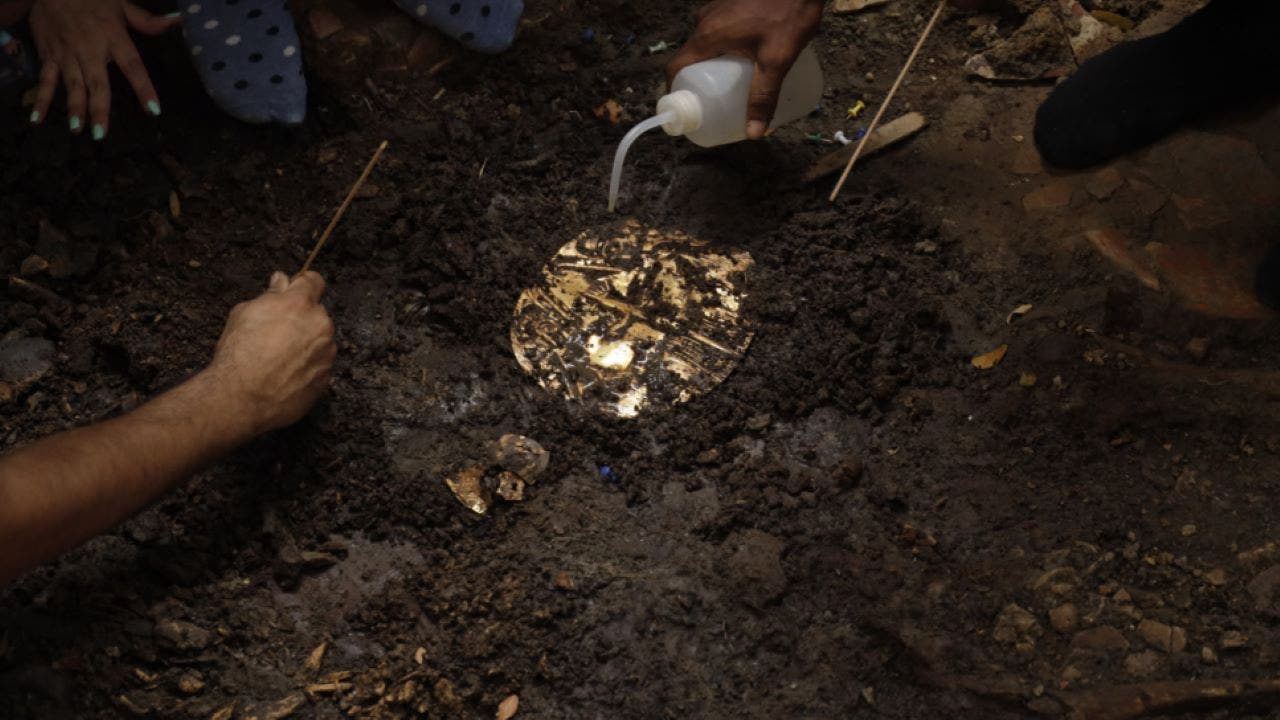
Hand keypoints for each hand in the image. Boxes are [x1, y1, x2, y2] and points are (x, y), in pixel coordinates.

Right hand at [28, 0, 177, 137]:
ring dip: (74, 107)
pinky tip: (38, 118)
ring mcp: (67, 54)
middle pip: (96, 83)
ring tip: (78, 129)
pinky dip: (40, 99)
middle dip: (99, 109)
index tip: (153, 110)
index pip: (133, 66)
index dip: (144, 88)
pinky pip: (45, 79)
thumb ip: (147, 21)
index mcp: (113, 37)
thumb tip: (177, 21)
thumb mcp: (121, 4)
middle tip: (101, 134)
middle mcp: (90, 49)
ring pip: (71, 84)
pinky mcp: (49, 54)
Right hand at [206, 272, 336, 434]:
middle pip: (317, 314)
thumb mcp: (244, 314)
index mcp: (300, 304)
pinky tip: (285, 373)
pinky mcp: (326, 378)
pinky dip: (307, 366)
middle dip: (302, 318)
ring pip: (320, 340)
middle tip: (277, 332)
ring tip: (278, 358)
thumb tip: (281, 281)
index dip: (304, 284)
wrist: (242, 398)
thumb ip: (270, 295)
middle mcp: (320, 326)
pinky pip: (319, 365)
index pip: (314, 281)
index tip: (297, 289)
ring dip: (306, 344)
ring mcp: (326, 354)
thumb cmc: (238, 354)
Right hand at [668, 0, 823, 139]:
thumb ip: (764, 95)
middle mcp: (706, 21)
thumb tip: (754, 132)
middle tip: (716, 103)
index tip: (686, 109)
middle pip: (692, 58)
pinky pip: (720, 31)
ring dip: (714, 64)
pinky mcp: (732, 4)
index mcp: (708, 36)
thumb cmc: (788, 12)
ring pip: (707, 44)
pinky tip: (747, 56)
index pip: (675, 67)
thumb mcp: (777, 60)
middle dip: (701, 83)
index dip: (675, 91)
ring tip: (733, 83)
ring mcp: (718, 9)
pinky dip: (725, 48)